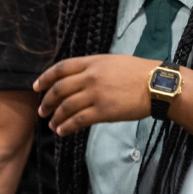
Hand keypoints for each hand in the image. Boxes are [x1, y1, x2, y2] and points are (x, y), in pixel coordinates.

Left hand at [33, 55, 158, 135]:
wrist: (156, 84)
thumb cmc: (138, 72)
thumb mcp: (112, 62)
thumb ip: (94, 68)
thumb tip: (79, 78)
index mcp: (92, 62)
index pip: (61, 68)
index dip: (45, 78)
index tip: (36, 87)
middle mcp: (90, 76)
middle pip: (59, 89)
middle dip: (46, 101)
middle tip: (41, 111)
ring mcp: (95, 94)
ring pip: (66, 106)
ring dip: (55, 117)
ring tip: (51, 124)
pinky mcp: (103, 111)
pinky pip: (78, 120)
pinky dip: (67, 126)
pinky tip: (62, 131)